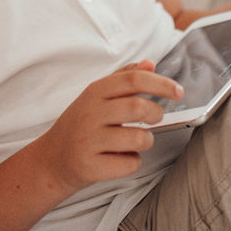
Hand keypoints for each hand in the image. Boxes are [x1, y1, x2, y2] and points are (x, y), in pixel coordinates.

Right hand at [33, 59, 182, 193]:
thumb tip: (149, 63)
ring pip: (139, 139)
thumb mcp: (97, 96)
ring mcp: (88, 141)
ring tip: (135, 140)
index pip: (134, 80)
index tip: (178, 91)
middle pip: (139, 108)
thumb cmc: (81, 124)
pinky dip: (132, 163)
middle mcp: (90, 113)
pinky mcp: (90, 166)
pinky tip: (120, 158)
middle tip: (155, 118)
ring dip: (146, 141)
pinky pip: (129, 165)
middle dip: (156, 114)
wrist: (51, 159)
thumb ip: (124, 78)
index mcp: (94, 91)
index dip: (161, 84)